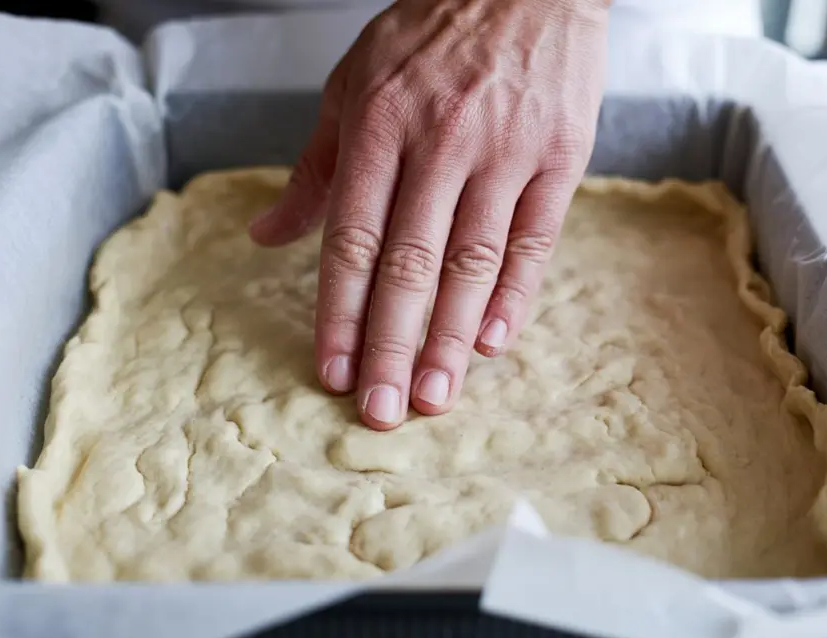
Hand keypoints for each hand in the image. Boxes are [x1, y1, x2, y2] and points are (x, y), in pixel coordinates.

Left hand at [250, 0, 609, 429]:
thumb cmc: (430, 34)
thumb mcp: (354, 86)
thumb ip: (314, 168)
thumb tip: (265, 235)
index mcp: (381, 125)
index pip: (352, 239)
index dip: (340, 311)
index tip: (332, 370)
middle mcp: (442, 142)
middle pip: (409, 263)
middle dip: (390, 344)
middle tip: (380, 412)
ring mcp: (506, 151)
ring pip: (472, 261)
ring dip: (450, 337)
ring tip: (433, 397)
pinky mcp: (560, 157)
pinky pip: (535, 239)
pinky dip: (514, 295)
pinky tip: (493, 343)